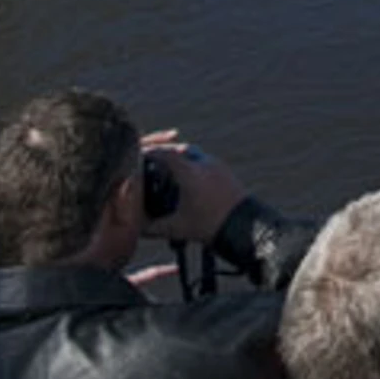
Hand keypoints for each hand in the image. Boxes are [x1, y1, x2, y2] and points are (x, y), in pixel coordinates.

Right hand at [139, 130, 247, 245]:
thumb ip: (151, 228)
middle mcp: (205, 164)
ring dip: (180, 158)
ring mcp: (217, 166)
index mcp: (191, 174)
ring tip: (167, 169)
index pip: (166, 155)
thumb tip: (133, 228)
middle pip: (181, 150)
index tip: (138, 154)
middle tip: (151, 160)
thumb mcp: (176, 228)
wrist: (245, 225)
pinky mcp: (225, 171)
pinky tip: (185, 178)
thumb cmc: (209, 226)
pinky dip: (192, 164)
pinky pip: (205, 160)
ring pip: (194, 153)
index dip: (150, 153)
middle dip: (165, 153)